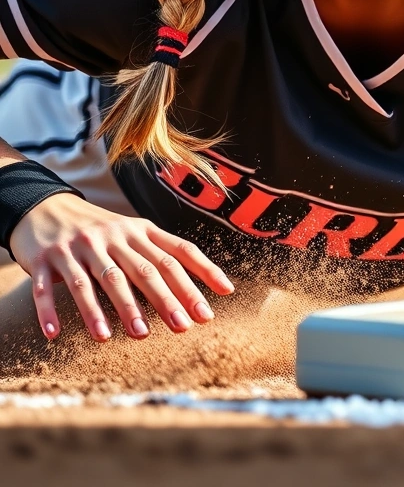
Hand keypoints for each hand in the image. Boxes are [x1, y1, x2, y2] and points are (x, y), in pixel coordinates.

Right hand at [8, 192, 234, 341]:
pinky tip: (54, 334)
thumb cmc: (97, 231)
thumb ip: (157, 257)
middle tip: (183, 326)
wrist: (44, 207)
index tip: (220, 298)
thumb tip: (192, 294)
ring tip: (136, 335)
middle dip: (164, 298)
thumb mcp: (130, 235)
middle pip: (142, 269)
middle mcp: (111, 237)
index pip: (176, 251)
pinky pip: (46, 288)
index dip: (201, 272)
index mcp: (137, 231)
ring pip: (99, 280)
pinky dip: (50, 310)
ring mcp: (77, 247)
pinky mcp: (44, 259)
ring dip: (118, 308)